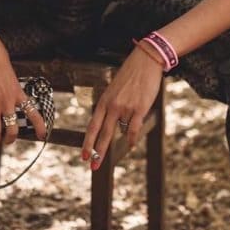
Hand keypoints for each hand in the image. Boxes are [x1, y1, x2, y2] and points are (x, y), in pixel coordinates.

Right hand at [0, 30, 45, 146]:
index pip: (33, 113)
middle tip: (7, 141)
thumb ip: (12, 92)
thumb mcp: (12, 78)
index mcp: (18, 94)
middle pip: (12, 128)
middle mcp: (7, 101)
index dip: (39, 126)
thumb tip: (9, 104)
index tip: (42, 135)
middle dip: (10, 139)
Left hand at [81, 47, 163, 169]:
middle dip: (97, 153)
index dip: (87, 143)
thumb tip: (112, 126)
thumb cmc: (130, 76)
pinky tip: (130, 145)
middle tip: (92, 167)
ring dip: (124, 135)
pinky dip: (132, 139)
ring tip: (127, 137)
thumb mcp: (114, 90)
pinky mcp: (139, 108)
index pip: (92, 127)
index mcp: (104, 102)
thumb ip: (111, 107)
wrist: (145, 62)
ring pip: (122, 130)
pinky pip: (133, 129)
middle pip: (102, 135)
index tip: (84, 157)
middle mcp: (112, 106)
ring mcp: (126, 108)